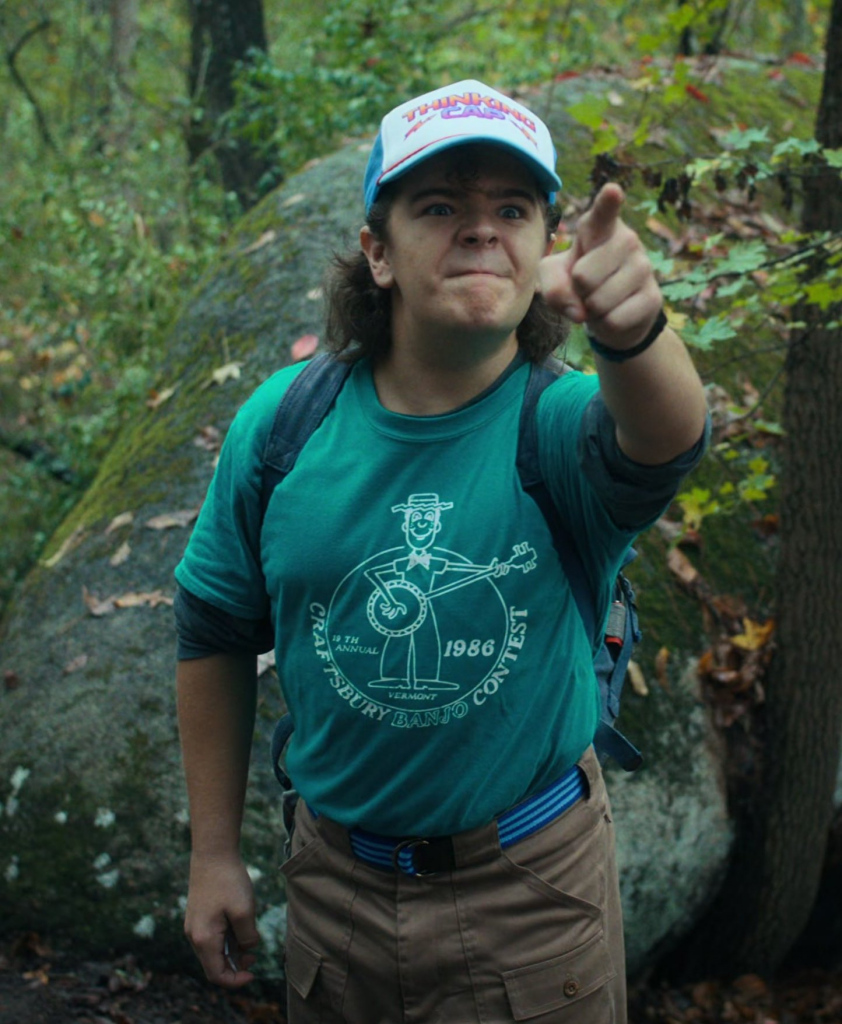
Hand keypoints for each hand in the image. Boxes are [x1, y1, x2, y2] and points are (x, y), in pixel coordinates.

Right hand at [184, 850, 259, 987]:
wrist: (212, 852)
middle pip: (213, 964)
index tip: (253, 974)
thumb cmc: (229, 880)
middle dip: (235, 966)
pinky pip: (211, 937)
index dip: (235, 981)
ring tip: (250, 940)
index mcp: (203, 939)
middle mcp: (194, 936)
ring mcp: (193, 925)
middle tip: (254, 956)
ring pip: (213, 950)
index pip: (216, 975)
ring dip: (231, 951)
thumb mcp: (244, 911)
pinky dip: (226, 939)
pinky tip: (240, 927)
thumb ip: (247, 937)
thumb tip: (248, 948)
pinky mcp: (197, 915)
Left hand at [537, 183, 662, 351]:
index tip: (612, 191)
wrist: (612, 310)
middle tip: (586, 287)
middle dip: (576, 291)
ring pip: (598, 302)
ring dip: (591, 310)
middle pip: (582, 277)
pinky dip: (605, 325)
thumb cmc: (578, 281)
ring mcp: (644, 267)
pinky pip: (614, 321)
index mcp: (599, 228)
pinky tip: (615, 312)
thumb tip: (580, 311)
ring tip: (600, 299)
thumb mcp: (554, 277)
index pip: (602, 214)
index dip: (607, 203)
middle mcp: (627, 240)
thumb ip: (552, 285)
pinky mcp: (653, 297)